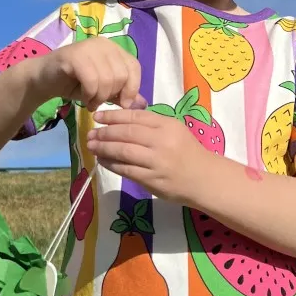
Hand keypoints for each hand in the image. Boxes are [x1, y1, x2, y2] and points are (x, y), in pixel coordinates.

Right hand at [35, 37, 144, 111]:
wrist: (44, 79)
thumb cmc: (75, 84)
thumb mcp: (103, 90)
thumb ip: (122, 94)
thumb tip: (143, 104)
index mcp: (113, 48)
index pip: (134, 67)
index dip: (132, 88)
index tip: (122, 103)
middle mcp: (103, 44)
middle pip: (121, 75)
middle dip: (112, 95)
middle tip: (99, 103)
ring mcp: (88, 47)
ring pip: (107, 79)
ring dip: (99, 98)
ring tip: (91, 102)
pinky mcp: (73, 56)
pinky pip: (91, 80)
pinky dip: (90, 95)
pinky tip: (84, 99)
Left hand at [86, 108, 214, 202]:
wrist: (204, 178)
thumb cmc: (187, 151)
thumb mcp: (174, 129)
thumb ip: (151, 123)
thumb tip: (120, 118)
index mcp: (167, 125)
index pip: (134, 117)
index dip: (113, 116)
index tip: (98, 116)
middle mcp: (161, 141)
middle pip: (126, 133)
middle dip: (104, 133)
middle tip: (91, 133)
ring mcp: (156, 162)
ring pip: (123, 151)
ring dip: (104, 148)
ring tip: (92, 146)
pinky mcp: (152, 180)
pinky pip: (126, 170)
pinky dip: (111, 164)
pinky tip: (103, 160)